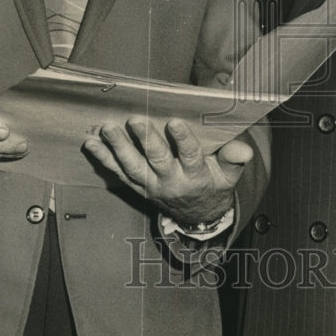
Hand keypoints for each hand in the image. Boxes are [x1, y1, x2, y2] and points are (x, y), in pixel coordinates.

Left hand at [83, 116, 251, 223]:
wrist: (197, 216)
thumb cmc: (214, 185)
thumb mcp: (229, 175)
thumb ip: (234, 159)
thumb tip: (243, 149)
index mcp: (196, 176)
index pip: (190, 157)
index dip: (183, 140)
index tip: (174, 121)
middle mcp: (171, 182)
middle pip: (157, 161)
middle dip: (145, 140)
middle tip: (134, 120)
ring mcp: (151, 186)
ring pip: (133, 168)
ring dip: (118, 148)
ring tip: (107, 129)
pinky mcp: (137, 187)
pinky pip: (118, 174)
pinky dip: (104, 159)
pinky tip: (91, 143)